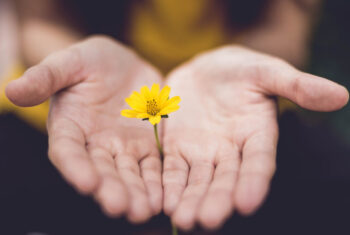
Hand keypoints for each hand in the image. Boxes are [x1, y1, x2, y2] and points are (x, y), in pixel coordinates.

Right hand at [6, 36, 162, 221]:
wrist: (123, 65)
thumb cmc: (91, 62)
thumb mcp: (70, 62)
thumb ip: (46, 76)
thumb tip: (12, 90)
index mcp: (70, 127)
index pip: (68, 151)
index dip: (75, 167)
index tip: (87, 183)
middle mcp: (95, 144)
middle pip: (101, 170)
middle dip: (110, 189)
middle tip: (120, 207)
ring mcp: (122, 147)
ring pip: (128, 174)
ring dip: (136, 193)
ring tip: (143, 210)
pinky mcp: (146, 146)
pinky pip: (152, 167)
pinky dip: (157, 182)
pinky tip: (163, 198)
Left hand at [162, 46, 348, 229]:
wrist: (205, 71)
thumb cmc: (240, 70)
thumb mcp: (267, 71)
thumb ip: (297, 85)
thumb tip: (341, 95)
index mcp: (257, 134)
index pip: (259, 162)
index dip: (254, 181)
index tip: (247, 203)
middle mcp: (231, 151)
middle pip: (225, 179)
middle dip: (217, 200)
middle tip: (207, 221)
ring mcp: (202, 152)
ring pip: (198, 181)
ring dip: (191, 200)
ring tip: (183, 219)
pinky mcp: (177, 149)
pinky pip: (172, 170)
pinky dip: (169, 186)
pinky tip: (164, 202)